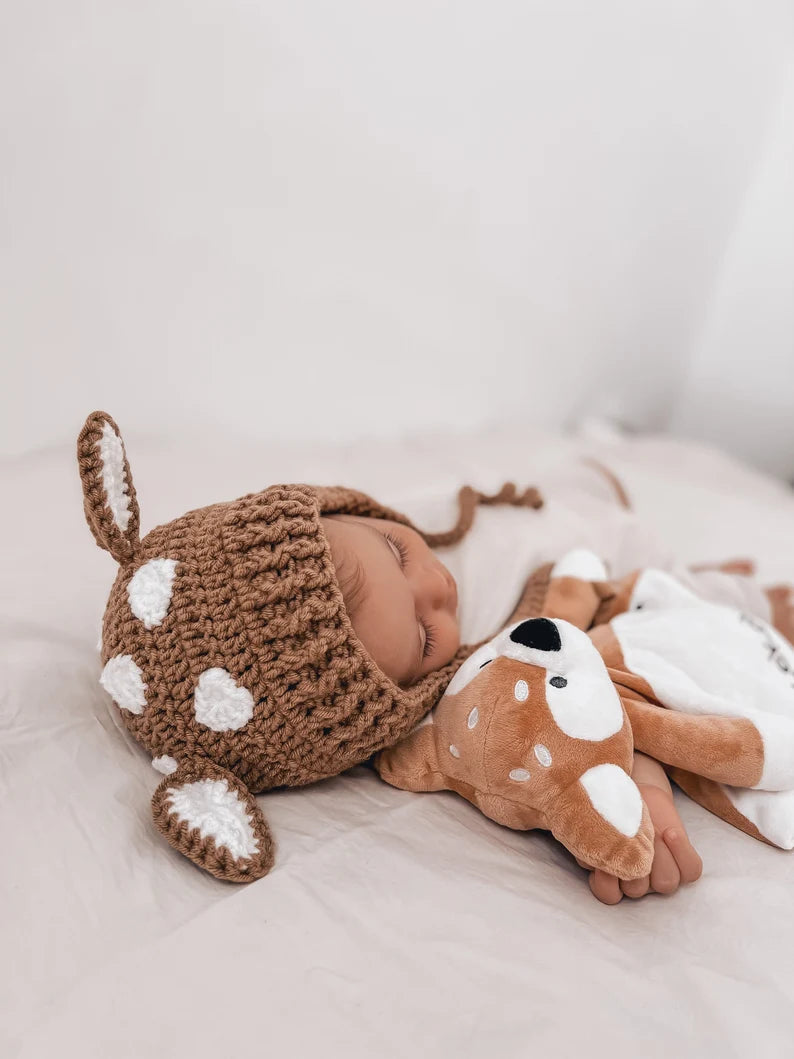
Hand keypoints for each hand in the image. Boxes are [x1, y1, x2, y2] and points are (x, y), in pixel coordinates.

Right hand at [577, 783, 702, 903]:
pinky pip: (691, 871)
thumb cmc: (609, 806)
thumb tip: (593, 847)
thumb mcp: (593, 818)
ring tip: (652, 831)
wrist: (636, 790)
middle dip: (632, 864)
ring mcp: (662, 874)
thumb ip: (589, 837)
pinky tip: (671, 833)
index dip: (605, 880)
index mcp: (610, 877)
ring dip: (659, 857)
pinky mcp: (684, 862)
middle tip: (629, 834)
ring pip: (666, 883)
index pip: (608, 895)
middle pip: (637, 890)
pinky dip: (682, 852)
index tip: (604, 853)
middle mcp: (638, 881)